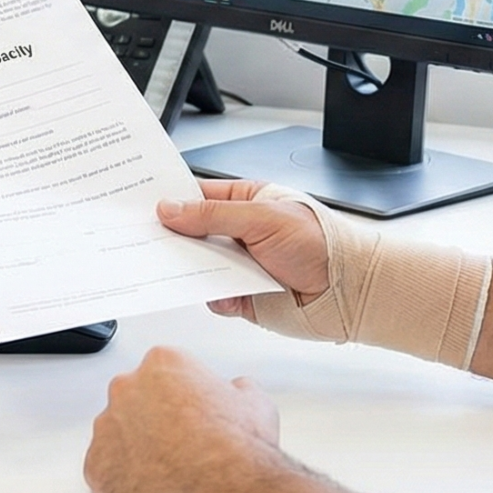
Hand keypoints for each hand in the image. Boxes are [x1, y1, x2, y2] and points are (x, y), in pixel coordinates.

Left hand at [84, 347, 283, 492]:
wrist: (225, 492)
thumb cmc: (237, 448)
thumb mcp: (255, 402)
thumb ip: (238, 389)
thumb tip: (238, 391)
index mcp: (162, 363)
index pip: (162, 374)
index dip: (180, 399)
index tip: (191, 417)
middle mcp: (126, 388)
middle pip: (133, 400)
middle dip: (152, 421)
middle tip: (179, 446)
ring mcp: (106, 427)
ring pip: (115, 435)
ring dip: (134, 450)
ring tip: (168, 473)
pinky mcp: (95, 466)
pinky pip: (103, 470)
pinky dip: (122, 480)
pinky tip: (151, 490)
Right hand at [156, 181, 329, 318]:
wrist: (349, 290)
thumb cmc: (321, 242)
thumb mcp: (262, 218)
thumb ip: (212, 216)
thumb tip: (171, 209)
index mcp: (246, 202)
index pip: (198, 196)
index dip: (171, 200)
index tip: (143, 205)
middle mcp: (240, 232)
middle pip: (193, 233)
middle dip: (172, 238)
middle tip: (146, 239)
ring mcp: (241, 265)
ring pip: (199, 266)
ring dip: (190, 268)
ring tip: (175, 267)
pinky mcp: (244, 296)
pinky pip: (214, 296)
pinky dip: (213, 296)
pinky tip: (221, 294)